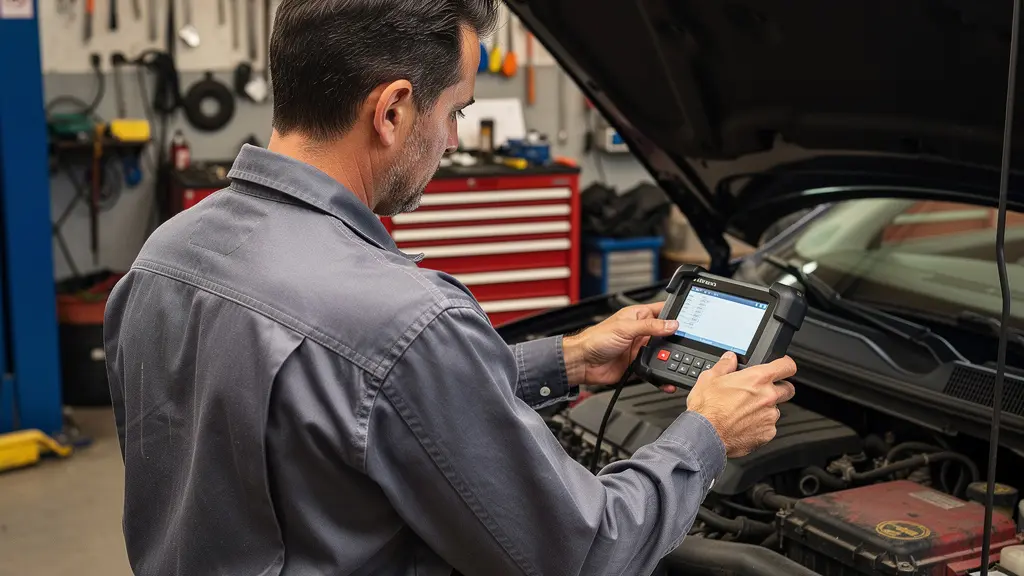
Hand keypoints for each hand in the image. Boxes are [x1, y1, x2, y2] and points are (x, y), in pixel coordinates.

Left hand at [562, 302, 680, 391]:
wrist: (582, 363)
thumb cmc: (595, 339)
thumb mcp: (625, 328)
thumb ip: (650, 327)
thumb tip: (672, 324)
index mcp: (637, 316)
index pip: (662, 311)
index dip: (676, 314)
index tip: (691, 318)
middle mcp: (640, 332)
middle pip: (666, 334)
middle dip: (676, 340)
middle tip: (689, 344)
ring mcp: (639, 349)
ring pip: (662, 353)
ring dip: (670, 358)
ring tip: (680, 361)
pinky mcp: (637, 365)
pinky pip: (654, 370)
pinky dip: (661, 375)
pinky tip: (667, 378)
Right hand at [686, 352, 796, 457]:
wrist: (705, 435)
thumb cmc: (708, 408)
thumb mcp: (709, 378)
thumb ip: (724, 366)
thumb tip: (729, 359)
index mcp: (757, 379)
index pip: (786, 366)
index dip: (785, 365)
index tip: (782, 367)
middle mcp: (768, 396)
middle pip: (788, 389)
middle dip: (779, 389)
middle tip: (762, 391)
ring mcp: (770, 416)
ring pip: (776, 410)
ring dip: (765, 410)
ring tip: (745, 412)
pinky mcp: (767, 434)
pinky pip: (769, 427)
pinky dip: (759, 426)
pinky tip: (744, 425)